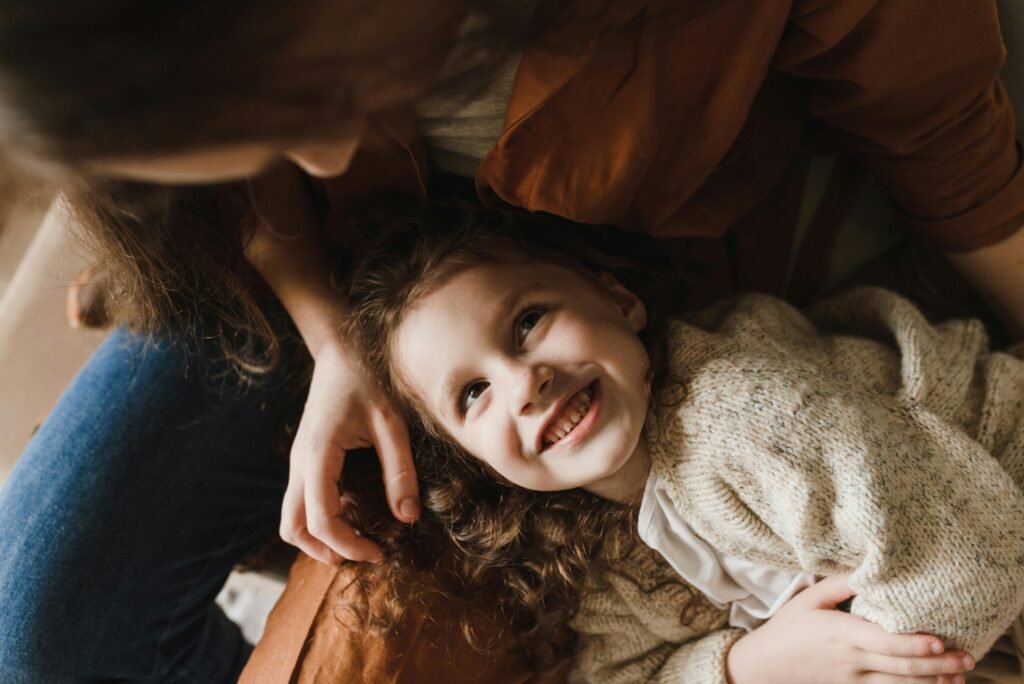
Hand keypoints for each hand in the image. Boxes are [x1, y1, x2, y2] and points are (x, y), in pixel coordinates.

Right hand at [279, 343, 418, 563]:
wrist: (341, 351)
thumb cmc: (368, 381)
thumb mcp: (392, 424)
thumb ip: (400, 471)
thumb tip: (407, 518)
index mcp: (318, 455)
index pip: (321, 519)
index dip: (348, 545)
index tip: (380, 552)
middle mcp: (299, 464)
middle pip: (293, 528)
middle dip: (326, 551)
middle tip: (366, 553)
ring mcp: (297, 463)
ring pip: (292, 519)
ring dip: (318, 539)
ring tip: (358, 540)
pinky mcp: (304, 461)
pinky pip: (301, 503)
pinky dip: (320, 519)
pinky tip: (354, 512)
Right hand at [726, 575, 974, 683]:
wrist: (766, 665)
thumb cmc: (788, 627)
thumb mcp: (808, 598)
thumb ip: (838, 584)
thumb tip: (867, 569)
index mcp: (841, 633)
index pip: (882, 641)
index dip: (912, 643)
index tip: (938, 641)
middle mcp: (851, 660)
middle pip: (900, 667)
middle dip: (937, 664)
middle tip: (967, 658)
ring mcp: (853, 679)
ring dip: (932, 682)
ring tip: (960, 675)